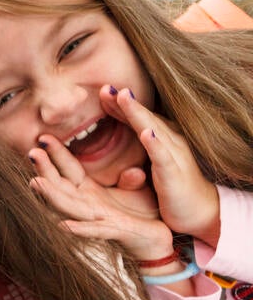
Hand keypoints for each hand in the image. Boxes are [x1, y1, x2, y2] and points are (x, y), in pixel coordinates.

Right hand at [29, 137, 170, 261]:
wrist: (155, 243)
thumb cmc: (141, 217)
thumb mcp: (135, 192)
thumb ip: (129, 180)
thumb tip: (133, 171)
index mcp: (89, 192)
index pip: (69, 169)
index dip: (56, 154)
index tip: (43, 137)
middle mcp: (86, 205)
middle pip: (61, 185)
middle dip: (45, 169)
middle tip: (32, 152)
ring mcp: (96, 219)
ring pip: (69, 206)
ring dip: (51, 195)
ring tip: (36, 183)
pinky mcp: (112, 232)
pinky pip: (93, 230)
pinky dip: (78, 228)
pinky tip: (63, 225)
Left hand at [101, 85, 220, 245]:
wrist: (198, 212)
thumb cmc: (171, 187)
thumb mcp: (149, 165)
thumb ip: (135, 150)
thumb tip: (115, 139)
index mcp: (160, 140)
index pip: (137, 118)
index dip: (119, 105)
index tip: (101, 90)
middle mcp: (168, 142)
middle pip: (143, 118)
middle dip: (124, 102)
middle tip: (105, 87)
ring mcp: (173, 155)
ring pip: (153, 129)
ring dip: (137, 113)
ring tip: (122, 97)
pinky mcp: (174, 174)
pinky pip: (164, 157)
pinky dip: (155, 144)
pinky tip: (145, 133)